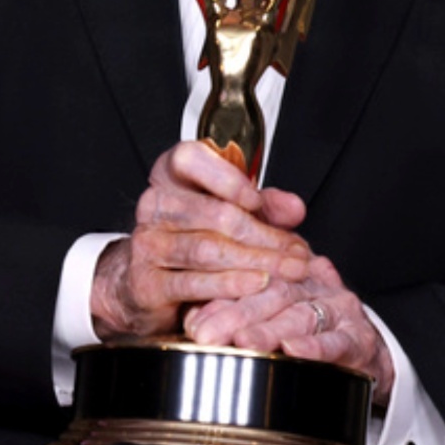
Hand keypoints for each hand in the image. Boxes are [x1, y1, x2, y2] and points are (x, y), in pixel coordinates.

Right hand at [89, 140, 312, 339]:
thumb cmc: (195, 240)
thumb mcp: (232, 215)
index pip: (189, 159)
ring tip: (289, 270)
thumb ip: (265, 208)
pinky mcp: (147, 283)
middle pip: (213, 213)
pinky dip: (231, 284)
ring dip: (256, 261)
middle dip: (264, 235)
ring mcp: (147, 244)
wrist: (149, 285)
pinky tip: (257, 284)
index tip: (257, 200)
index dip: (226, 178)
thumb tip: (295, 208)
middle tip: (298, 253)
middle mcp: (154, 205)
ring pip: (207, 250)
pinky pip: (193, 283)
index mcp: (171, 176)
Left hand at [183, 254, 396, 404]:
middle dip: (236, 314)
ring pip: (301, 314)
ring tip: (243, 342)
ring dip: (269, 329)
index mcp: (290, 274)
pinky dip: (315, 346)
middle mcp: (313, 285)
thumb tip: (190, 319)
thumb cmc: (313, 331)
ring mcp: (338, 310)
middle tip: (206, 334)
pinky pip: (337, 340)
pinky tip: (293, 350)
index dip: (221, 297)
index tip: (192, 319)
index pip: (253, 276)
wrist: (367, 353)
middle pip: (273, 293)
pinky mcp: (359, 338)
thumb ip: (237, 309)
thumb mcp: (276, 312)